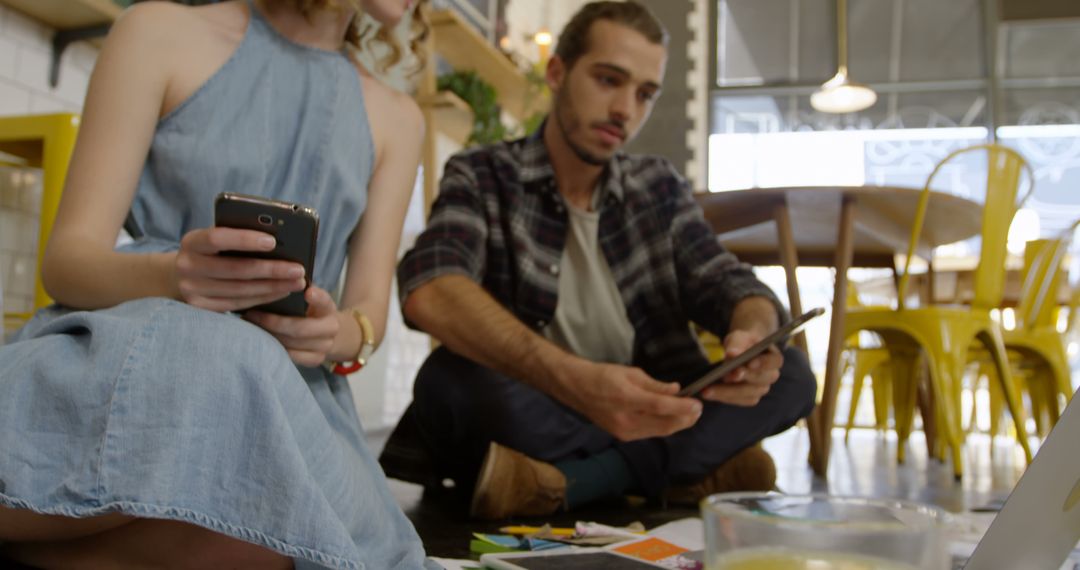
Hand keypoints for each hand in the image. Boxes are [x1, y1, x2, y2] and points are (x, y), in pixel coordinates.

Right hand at [175, 227, 305, 312]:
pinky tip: (281, 292)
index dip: (245, 239)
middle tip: (298, 269)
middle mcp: (187, 266)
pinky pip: (238, 304)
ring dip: (273, 287)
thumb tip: (279, 240)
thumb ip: (239, 235)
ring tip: (297, 282)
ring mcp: (192, 290)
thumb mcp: (218, 238)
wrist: (184, 274)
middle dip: (271, 269)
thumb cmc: (213, 250)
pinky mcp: (201, 308)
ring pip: (240, 290)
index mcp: (192, 241)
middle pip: (235, 269)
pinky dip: (263, 298)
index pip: (217, 238)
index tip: (273, 241)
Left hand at [244, 287, 339, 366]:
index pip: (325, 301)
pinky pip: (291, 356)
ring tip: (250, 326)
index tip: (307, 293)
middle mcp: (331, 328)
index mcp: (328, 309)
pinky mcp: (316, 360)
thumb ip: (297, 291)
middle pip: (300, 328)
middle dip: (272, 322)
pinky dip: (274, 348)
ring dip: (268, 335)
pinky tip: (261, 340)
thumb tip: (273, 280)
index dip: (317, 298)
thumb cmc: (309, 311)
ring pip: (292, 344)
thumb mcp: (309, 300)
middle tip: (251, 314)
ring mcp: (325, 347)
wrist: (325, 334)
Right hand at [560, 362, 702, 440]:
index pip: (660, 406)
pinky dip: (664, 427)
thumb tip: (675, 390)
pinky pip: (650, 433)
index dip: (681, 407)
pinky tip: (672, 419)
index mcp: (625, 397)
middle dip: (685, 419)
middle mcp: (625, 418)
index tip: (697, 404)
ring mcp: (623, 431)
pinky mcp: (623, 436)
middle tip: (698, 410)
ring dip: (677, 424)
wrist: (578, 389)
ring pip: (659, 431)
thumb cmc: (603, 376)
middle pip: (663, 424)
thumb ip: (654, 384)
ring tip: (690, 415)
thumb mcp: (630, 373)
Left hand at [700, 329, 782, 406]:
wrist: (740, 352)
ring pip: (749, 394)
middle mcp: (771, 376)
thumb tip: (732, 354)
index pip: (775, 361)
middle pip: (760, 379)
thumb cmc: (742, 343)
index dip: (763, 363)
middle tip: (725, 376)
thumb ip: (737, 344)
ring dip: (728, 392)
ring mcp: (761, 389)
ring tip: (708, 389)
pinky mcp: (750, 398)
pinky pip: (739, 401)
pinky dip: (724, 397)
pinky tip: (709, 393)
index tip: (749, 363)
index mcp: (774, 358)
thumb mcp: (739, 337)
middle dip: (742, 378)